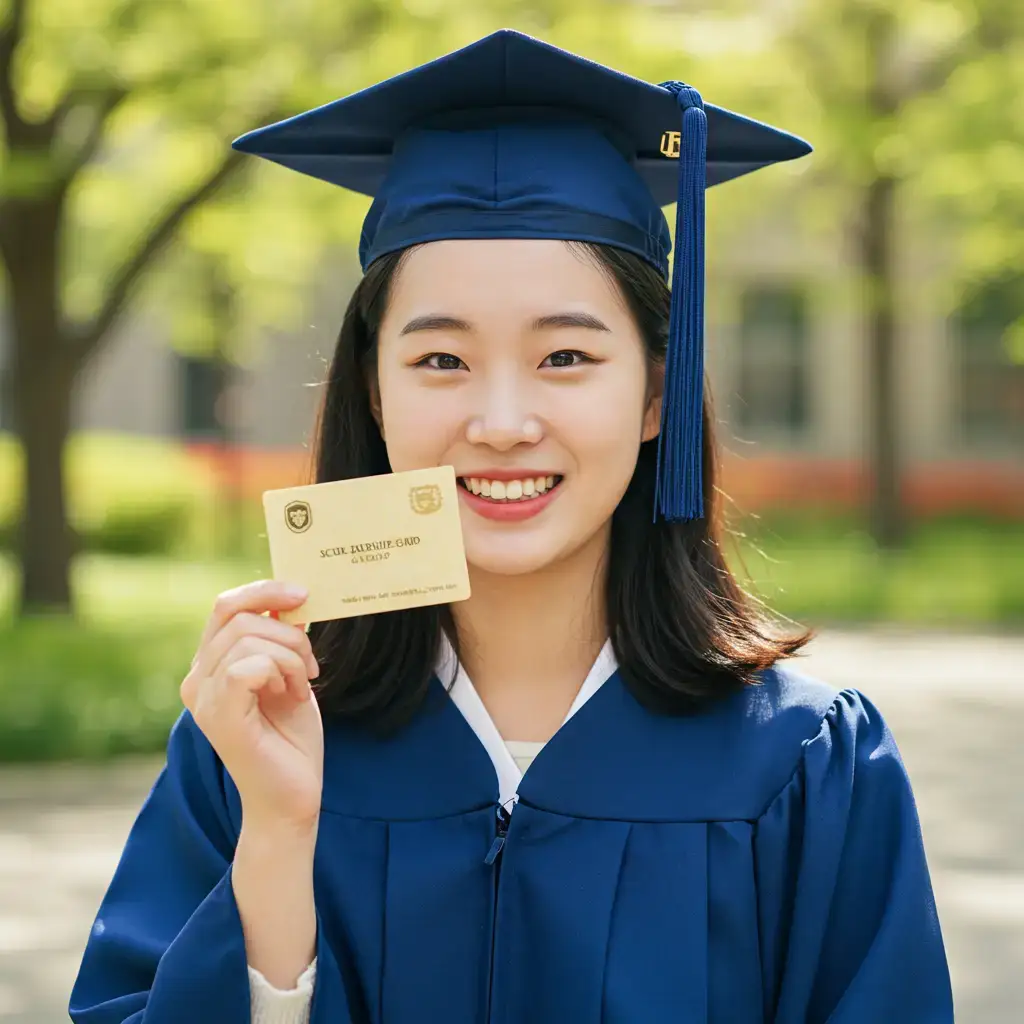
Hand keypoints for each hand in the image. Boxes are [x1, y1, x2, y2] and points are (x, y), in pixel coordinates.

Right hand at [180, 580, 323, 834]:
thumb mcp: (288, 674)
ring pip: (249, 638)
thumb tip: (289, 597)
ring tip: (300, 686)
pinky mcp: (218, 716)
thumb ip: (280, 638)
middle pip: (239, 616)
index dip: (265, 590)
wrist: (293, 796)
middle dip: (289, 631)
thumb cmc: (291, 738)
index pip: (226, 605)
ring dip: (291, 655)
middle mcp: (196, 679)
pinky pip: (249, 665)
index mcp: (209, 666)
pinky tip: (293, 696)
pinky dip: (281, 671)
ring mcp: (203, 698)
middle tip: (309, 664)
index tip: (303, 594)